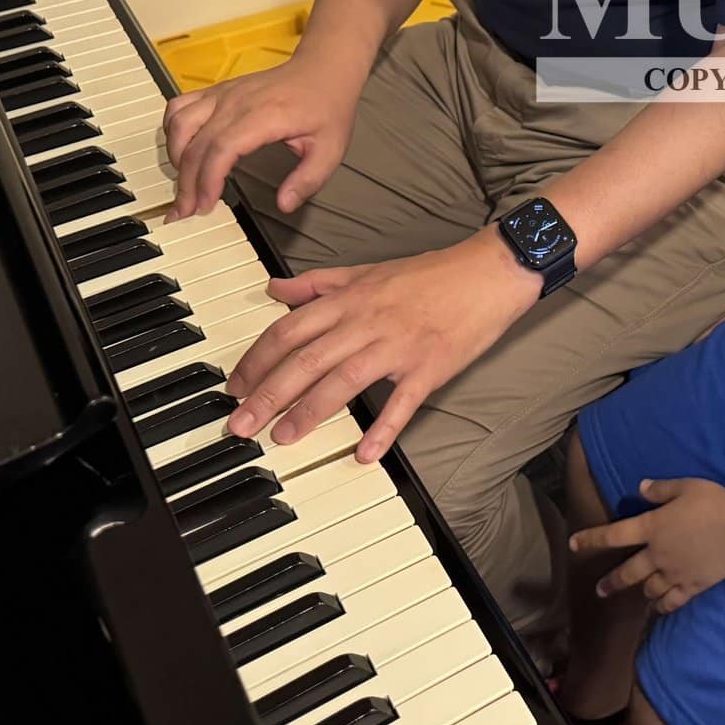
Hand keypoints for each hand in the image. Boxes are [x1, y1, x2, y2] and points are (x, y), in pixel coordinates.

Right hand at [164, 50, 364, 220]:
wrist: (323, 69)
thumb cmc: (326, 106)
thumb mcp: (331, 149)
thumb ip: (308, 179)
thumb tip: (285, 204)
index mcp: (264, 116)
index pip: (222, 149)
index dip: (207, 180)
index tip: (205, 205)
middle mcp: (237, 102)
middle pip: (196, 144)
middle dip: (186, 182)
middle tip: (185, 210)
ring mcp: (224, 94)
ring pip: (181, 124)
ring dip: (176, 158)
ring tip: (183, 185)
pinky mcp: (217, 91)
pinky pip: (180, 106)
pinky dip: (172, 130)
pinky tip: (180, 151)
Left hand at [224, 234, 539, 461]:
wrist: (490, 271)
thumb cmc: (432, 274)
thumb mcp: (368, 270)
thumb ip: (318, 284)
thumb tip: (273, 288)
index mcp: (351, 299)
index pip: (290, 330)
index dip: (257, 360)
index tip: (235, 387)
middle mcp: (368, 321)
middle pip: (307, 359)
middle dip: (268, 394)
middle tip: (241, 425)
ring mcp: (399, 346)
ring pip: (344, 380)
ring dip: (310, 412)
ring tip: (283, 439)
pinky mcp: (430, 367)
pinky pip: (403, 402)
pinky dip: (383, 428)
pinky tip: (365, 454)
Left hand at [569, 478, 724, 614]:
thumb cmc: (712, 502)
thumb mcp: (685, 486)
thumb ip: (660, 489)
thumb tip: (640, 488)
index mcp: (652, 527)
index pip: (613, 535)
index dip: (590, 539)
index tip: (573, 544)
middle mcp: (657, 554)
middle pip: (627, 573)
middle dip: (611, 582)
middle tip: (600, 590)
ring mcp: (673, 574)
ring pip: (649, 589)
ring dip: (641, 592)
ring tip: (637, 596)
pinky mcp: (691, 587)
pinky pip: (671, 602)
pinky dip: (662, 606)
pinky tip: (658, 608)